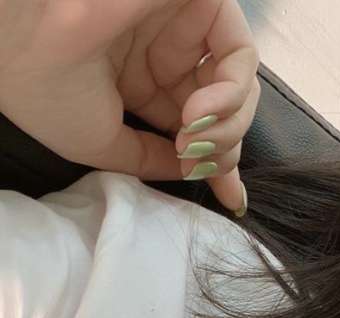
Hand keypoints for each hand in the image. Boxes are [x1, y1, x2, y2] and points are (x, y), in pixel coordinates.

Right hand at [0, 0, 259, 213]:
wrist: (24, 35)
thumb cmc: (49, 90)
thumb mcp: (102, 143)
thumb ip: (153, 160)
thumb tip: (196, 171)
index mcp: (139, 82)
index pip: (197, 126)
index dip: (220, 163)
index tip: (232, 199)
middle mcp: (164, 55)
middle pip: (224, 110)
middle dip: (225, 149)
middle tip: (205, 164)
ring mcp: (182, 28)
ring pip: (239, 86)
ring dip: (228, 126)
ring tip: (197, 140)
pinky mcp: (198, 2)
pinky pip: (240, 55)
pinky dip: (232, 94)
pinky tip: (200, 114)